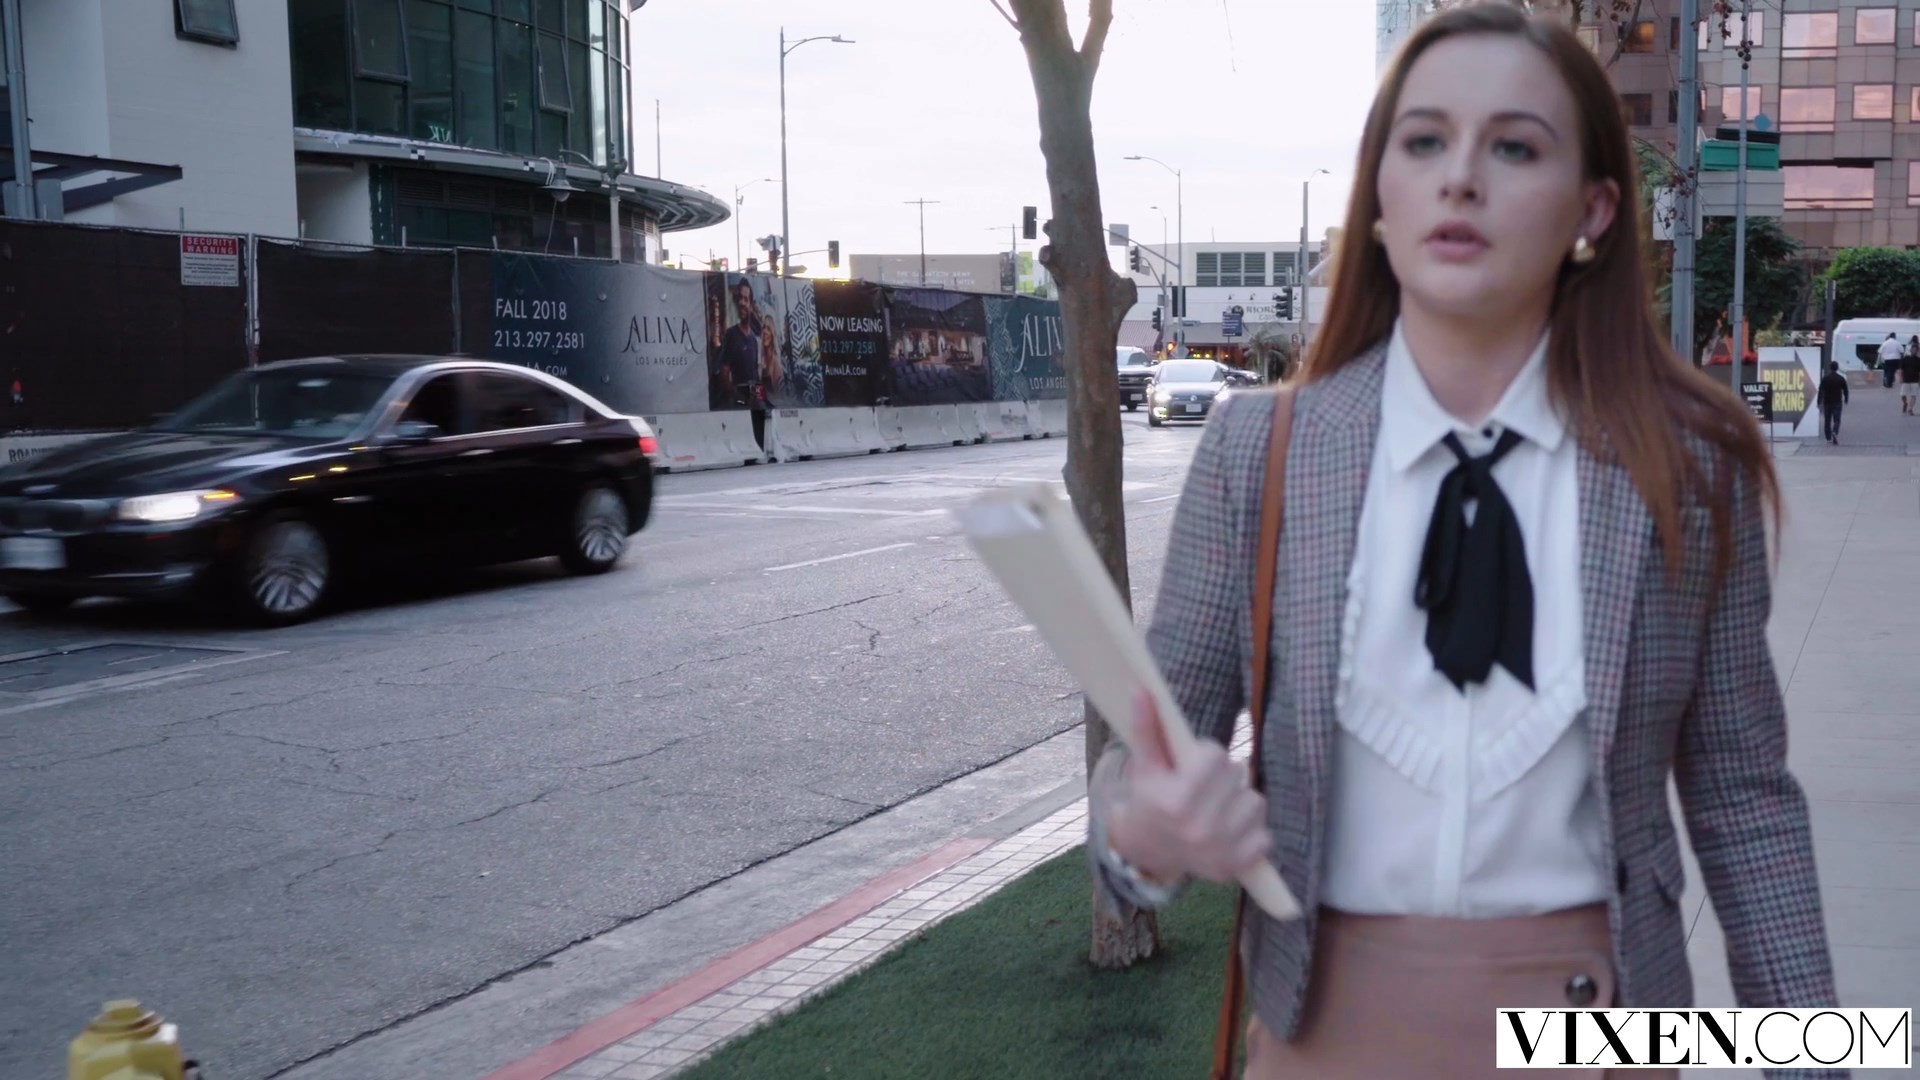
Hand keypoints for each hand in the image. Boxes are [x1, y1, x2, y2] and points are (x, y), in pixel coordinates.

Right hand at [1106, 689, 1271, 884]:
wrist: (1148, 852)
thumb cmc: (1150, 801)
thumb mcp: (1145, 767)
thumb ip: (1146, 728)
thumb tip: (1142, 690)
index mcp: (1177, 801)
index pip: (1216, 756)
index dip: (1206, 756)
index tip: (1193, 767)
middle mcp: (1200, 828)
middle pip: (1238, 774)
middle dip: (1224, 775)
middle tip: (1205, 787)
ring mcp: (1222, 850)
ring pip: (1256, 801)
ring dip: (1240, 801)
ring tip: (1218, 808)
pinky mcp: (1238, 866)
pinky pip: (1265, 835)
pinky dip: (1252, 831)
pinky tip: (1229, 831)